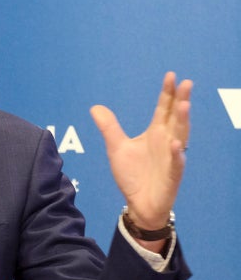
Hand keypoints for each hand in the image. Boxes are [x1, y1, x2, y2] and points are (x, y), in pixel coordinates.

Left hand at [90, 72, 191, 234]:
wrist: (138, 204)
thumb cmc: (132, 175)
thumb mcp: (116, 147)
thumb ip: (109, 127)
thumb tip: (95, 107)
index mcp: (155, 133)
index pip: (163, 109)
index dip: (167, 93)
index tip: (171, 76)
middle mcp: (166, 142)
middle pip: (176, 118)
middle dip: (180, 101)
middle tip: (185, 83)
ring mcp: (171, 158)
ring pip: (180, 137)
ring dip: (183, 122)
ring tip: (184, 105)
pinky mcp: (171, 176)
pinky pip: (176, 164)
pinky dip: (176, 154)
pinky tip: (176, 144)